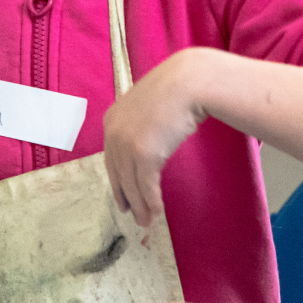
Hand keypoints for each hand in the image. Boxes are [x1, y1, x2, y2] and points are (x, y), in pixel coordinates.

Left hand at [102, 47, 212, 227]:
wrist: (190, 81)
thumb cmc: (177, 89)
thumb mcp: (149, 105)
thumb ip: (142, 122)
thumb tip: (149, 141)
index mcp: (112, 119)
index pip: (112, 157)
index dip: (117, 179)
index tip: (123, 195)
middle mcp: (113, 131)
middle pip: (118, 172)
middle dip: (125, 196)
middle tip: (132, 213)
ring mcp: (126, 143)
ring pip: (130, 182)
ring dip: (140, 205)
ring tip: (146, 220)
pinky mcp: (143, 153)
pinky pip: (145, 184)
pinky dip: (150, 201)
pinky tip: (155, 212)